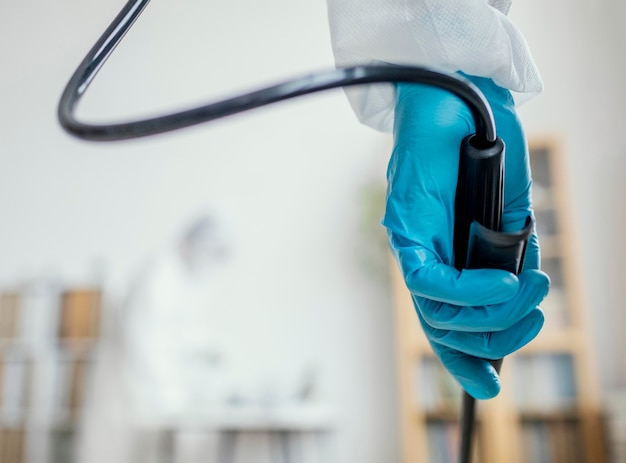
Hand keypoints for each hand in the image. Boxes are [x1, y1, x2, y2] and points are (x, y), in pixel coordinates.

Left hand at [383, 76, 549, 398]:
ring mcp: (410, 243)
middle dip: (498, 337)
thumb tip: (519, 291)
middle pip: (444, 329)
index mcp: (442, 259)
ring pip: (438, 312)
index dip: (465, 361)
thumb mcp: (508, 212)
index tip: (490, 386)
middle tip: (538, 312)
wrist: (462, 98)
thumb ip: (511, 252)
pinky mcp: (405, 225)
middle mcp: (421, 258)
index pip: (445, 324)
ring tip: (531, 288)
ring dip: (493, 312)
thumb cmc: (484, 150)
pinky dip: (468, 291)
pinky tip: (503, 282)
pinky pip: (428, 279)